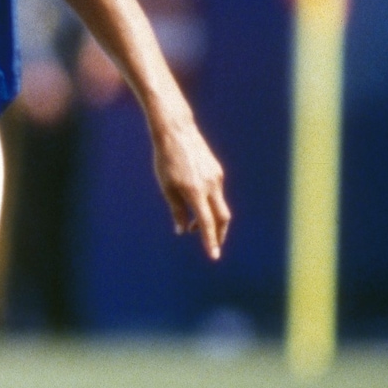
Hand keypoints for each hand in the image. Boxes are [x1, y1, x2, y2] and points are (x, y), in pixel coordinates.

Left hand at [153, 117, 230, 259]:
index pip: (206, 223)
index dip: (210, 241)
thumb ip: (176, 210)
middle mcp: (211, 185)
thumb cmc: (165, 160)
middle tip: (211, 245)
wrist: (176, 131)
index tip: (214, 256)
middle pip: (222, 217)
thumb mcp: (166, 187)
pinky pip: (216, 193)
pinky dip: (209, 203)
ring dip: (209, 217)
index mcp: (195, 191)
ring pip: (219, 205)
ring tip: (192, 225)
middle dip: (219, 234)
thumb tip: (182, 231)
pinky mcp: (217, 171)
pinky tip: (196, 203)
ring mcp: (217, 177)